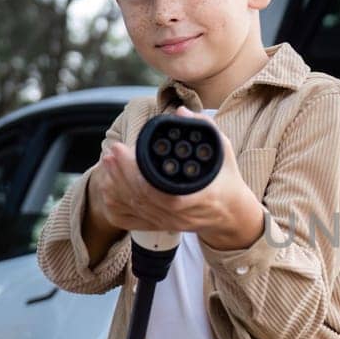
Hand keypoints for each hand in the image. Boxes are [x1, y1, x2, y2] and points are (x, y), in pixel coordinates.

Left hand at [89, 108, 262, 245]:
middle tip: (112, 152)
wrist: (231, 213)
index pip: (162, 191)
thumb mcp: (222, 151)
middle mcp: (182, 214)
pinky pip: (133, 219)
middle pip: (143, 197)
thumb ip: (205, 129)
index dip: (137, 172)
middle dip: (122, 173)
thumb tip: (180, 112)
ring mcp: (171, 222)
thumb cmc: (226, 179)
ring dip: (117, 185)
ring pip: (135, 208)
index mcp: (199, 195)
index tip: (124, 149)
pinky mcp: (162, 226)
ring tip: (108, 163)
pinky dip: (118, 203)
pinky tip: (108, 187)